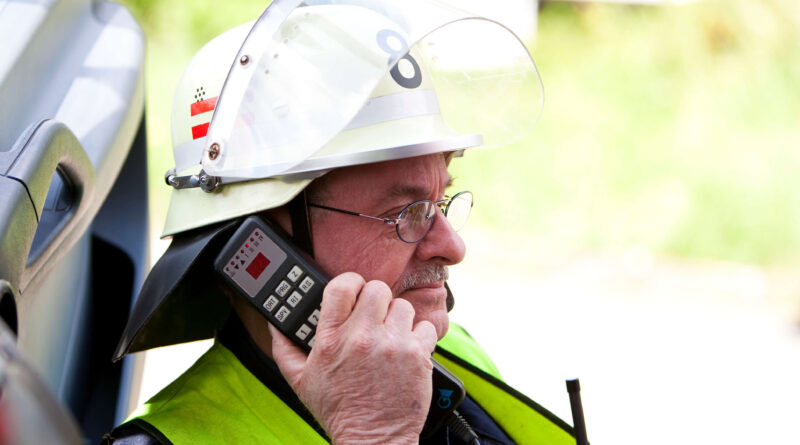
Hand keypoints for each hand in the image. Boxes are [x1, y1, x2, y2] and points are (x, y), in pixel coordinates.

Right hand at [270, 272, 437, 444]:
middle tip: (374, 316)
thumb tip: (275, 323)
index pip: (341, 286)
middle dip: (376, 300)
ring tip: (390, 337)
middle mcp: (362, 337)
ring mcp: (392, 345)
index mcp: (331, 339)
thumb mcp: (299, 381)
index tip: (354, 289)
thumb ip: (284, 347)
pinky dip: (419, 335)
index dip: (350, 282)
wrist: (372, 440)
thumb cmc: (338, 410)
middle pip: (377, 288)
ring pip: (402, 305)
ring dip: (397, 318)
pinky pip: (426, 325)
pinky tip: (407, 349)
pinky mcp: (418, 356)